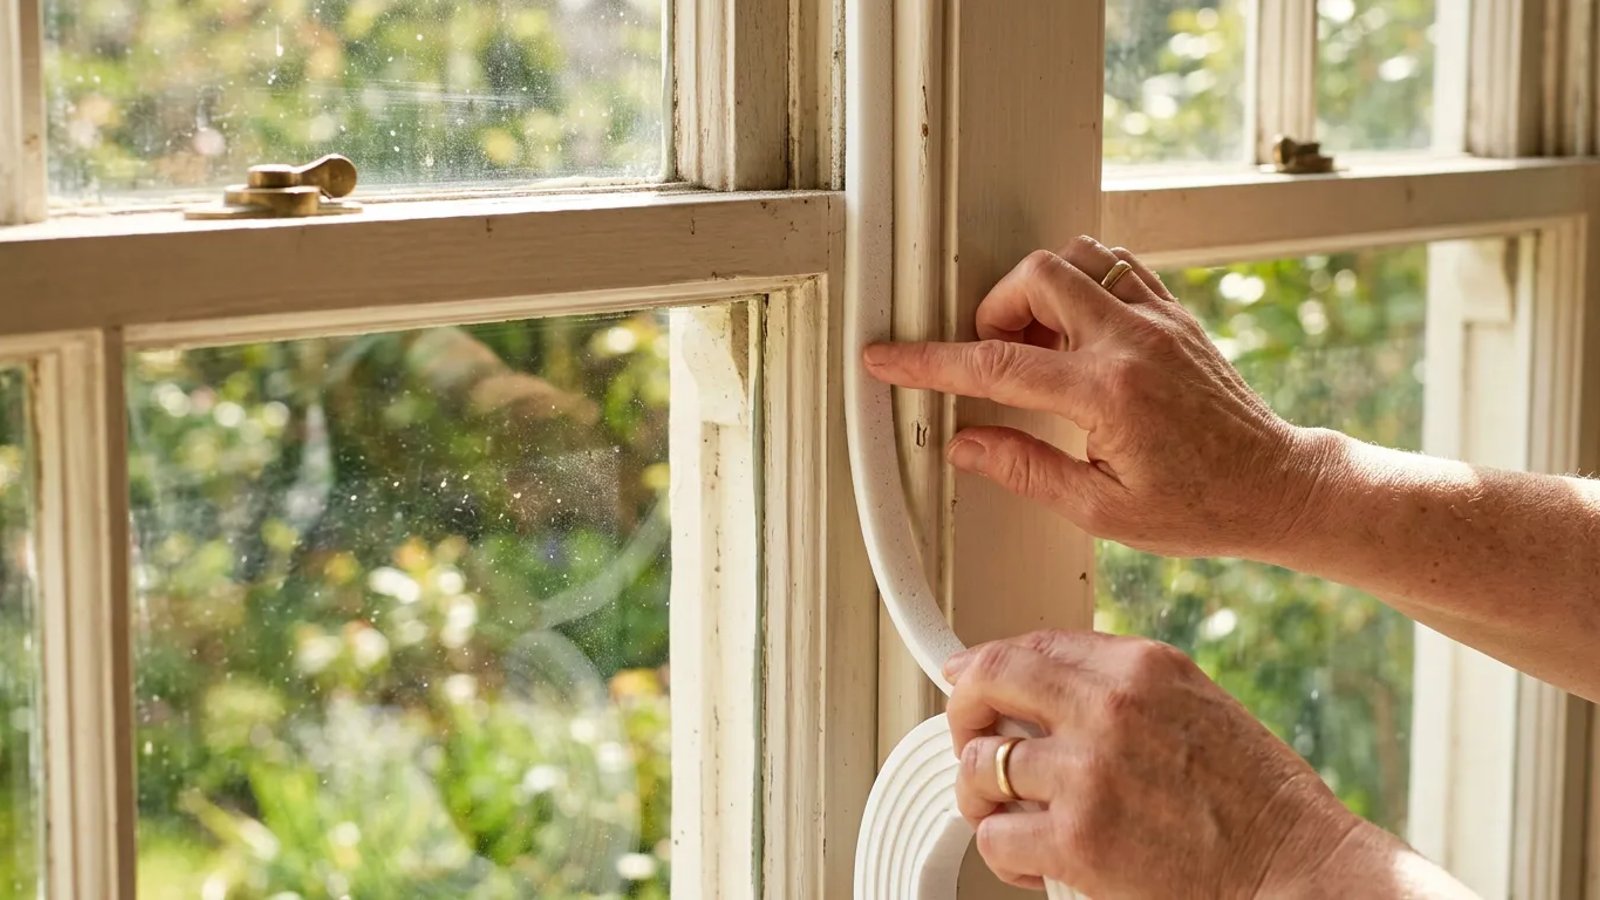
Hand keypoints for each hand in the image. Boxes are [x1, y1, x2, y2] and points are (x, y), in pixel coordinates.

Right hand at [862, 237, 1326, 558]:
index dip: (930, 362)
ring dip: (1037, 292)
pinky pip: (1115, 268)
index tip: (889, 358)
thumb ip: (1025, 469)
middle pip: (1035, 276)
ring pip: (1075, 257)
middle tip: (992, 359)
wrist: (1277, 488)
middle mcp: (1133, 342)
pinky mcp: (1175, 315)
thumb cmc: (1200, 508)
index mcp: (1107, 394)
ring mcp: (1158, 320)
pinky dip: (1081, 286)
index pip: (995, 365)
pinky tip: (1076, 336)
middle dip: (993, 310)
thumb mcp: (1101, 511)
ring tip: (1037, 349)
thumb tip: (965, 443)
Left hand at [945, 630, 1396, 897]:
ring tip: (1010, 815)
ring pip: (978, 767)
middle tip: (971, 747)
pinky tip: (1033, 860)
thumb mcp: (1193, 705)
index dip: (984, 668)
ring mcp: (1089, 773)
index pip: (1029, 646)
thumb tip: (1043, 686)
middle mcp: (1108, 708)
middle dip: (962, 717)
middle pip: (985, 686)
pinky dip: (1003, 853)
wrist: (1296, 866)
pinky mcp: (1078, 839)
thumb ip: (1119, 689)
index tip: (967, 682)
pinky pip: (994, 835)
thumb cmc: (1254, 798)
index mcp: (1139, 667)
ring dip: (982, 796)